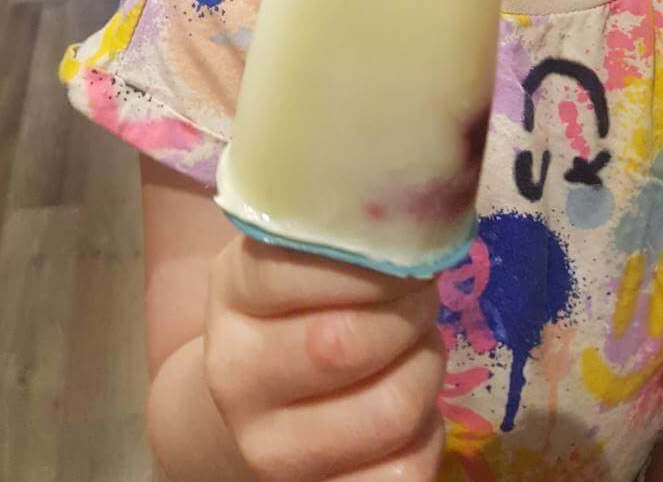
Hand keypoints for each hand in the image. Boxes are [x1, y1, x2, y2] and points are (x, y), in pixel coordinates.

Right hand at [204, 235, 446, 480]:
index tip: (405, 248)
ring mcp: (269, 449)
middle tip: (419, 293)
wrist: (256, 392)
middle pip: (346, 344)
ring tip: (415, 346)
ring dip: (426, 368)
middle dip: (409, 311)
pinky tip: (410, 409)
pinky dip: (429, 435)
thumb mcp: (302, 248)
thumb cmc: (302, 300)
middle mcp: (235, 374)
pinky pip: (405, 473)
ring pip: (390, 411)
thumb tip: (418, 207)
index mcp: (233, 291)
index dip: (378, 258)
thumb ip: (343, 226)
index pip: (306, 266)